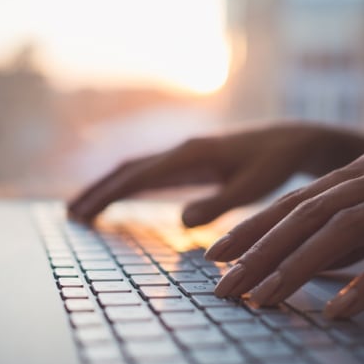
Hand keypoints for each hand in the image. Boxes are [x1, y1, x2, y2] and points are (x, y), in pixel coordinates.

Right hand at [69, 123, 363, 226]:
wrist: (292, 142)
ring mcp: (184, 155)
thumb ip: (219, 204)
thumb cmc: (276, 165)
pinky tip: (120, 199)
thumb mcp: (253, 188)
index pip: (139, 176)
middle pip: (128, 170)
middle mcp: (182, 151)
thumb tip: (181, 222)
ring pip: (136, 170)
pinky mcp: (191, 162)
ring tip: (83, 209)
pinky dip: (128, 186)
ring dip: (109, 188)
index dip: (108, 195)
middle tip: (71, 215)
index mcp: (191, 155)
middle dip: (98, 191)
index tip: (83, 214)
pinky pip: (151, 173)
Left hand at [206, 150, 363, 317]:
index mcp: (361, 173)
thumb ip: (354, 227)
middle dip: (260, 252)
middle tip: (226, 286)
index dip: (252, 228)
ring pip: (344, 231)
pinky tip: (343, 308)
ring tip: (267, 300)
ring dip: (299, 267)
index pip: (294, 202)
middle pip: (307, 215)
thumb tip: (311, 261)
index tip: (216, 256)